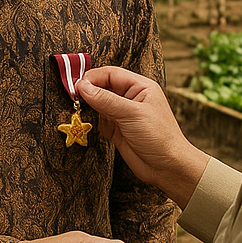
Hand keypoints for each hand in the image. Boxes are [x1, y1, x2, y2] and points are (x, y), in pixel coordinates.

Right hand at [76, 68, 208, 207]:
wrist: (167, 168)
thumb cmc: (158, 136)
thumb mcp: (131, 114)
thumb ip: (105, 99)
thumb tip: (82, 86)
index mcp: (140, 87)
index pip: (111, 74)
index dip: (92, 78)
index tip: (76, 86)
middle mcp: (130, 98)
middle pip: (103, 87)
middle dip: (88, 91)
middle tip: (74, 98)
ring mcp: (123, 114)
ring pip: (99, 103)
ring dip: (89, 107)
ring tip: (79, 111)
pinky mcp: (117, 129)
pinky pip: (99, 119)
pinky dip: (93, 121)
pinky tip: (91, 124)